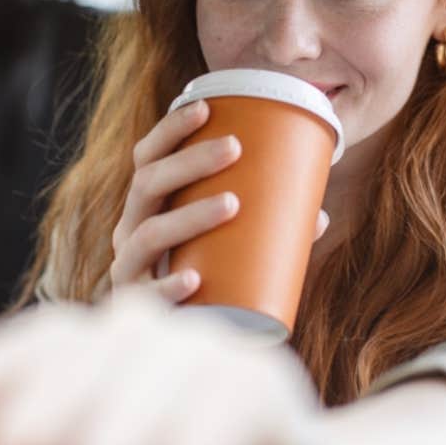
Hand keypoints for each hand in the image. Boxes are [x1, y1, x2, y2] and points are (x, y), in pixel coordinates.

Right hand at [111, 100, 329, 302]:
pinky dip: (168, 285)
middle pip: (147, 183)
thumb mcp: (223, 243)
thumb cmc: (202, 275)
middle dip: (190, 161)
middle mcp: (130, 229)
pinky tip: (194, 279)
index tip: (206, 107)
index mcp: (147, 206)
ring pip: (150, 232)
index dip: (171, 129)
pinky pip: (146, 294)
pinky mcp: (134, 306)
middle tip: (235, 148)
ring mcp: (128, 267)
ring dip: (190, 214)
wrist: (171, 337)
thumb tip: (317, 214)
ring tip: (234, 203)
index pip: (148, 156)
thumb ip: (264, 228)